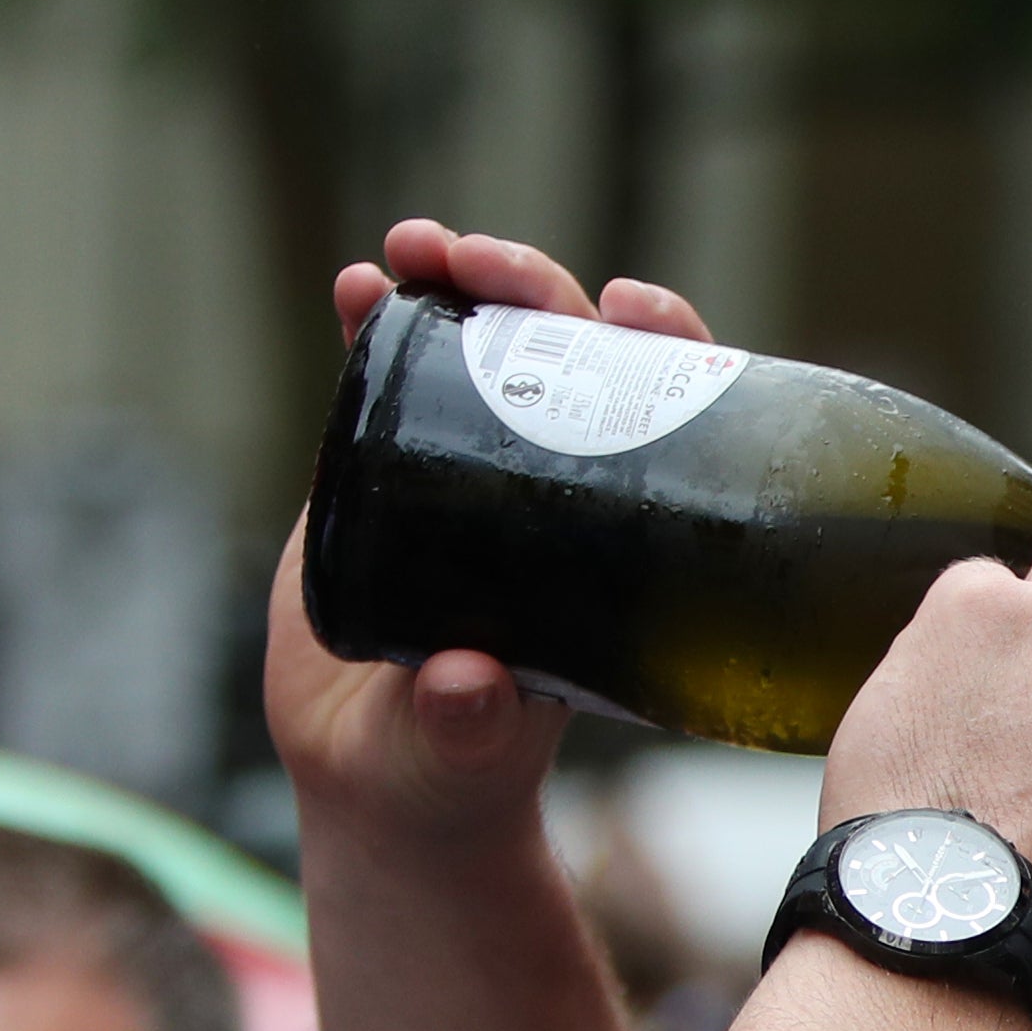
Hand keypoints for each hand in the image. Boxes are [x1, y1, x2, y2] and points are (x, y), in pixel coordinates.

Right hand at [266, 221, 714, 857]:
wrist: (379, 779)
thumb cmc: (450, 776)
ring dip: (462, 285)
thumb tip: (465, 685)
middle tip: (483, 266)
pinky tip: (357, 287)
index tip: (629, 307)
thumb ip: (466, 729)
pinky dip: (380, 323)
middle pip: (580, 359)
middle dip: (540, 292)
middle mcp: (569, 497)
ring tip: (414, 251)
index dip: (665, 349)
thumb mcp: (462, 756)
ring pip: (495, 350)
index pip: (674, 422)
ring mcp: (486, 476)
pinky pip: (403, 377)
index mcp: (625, 547)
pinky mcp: (405, 472)